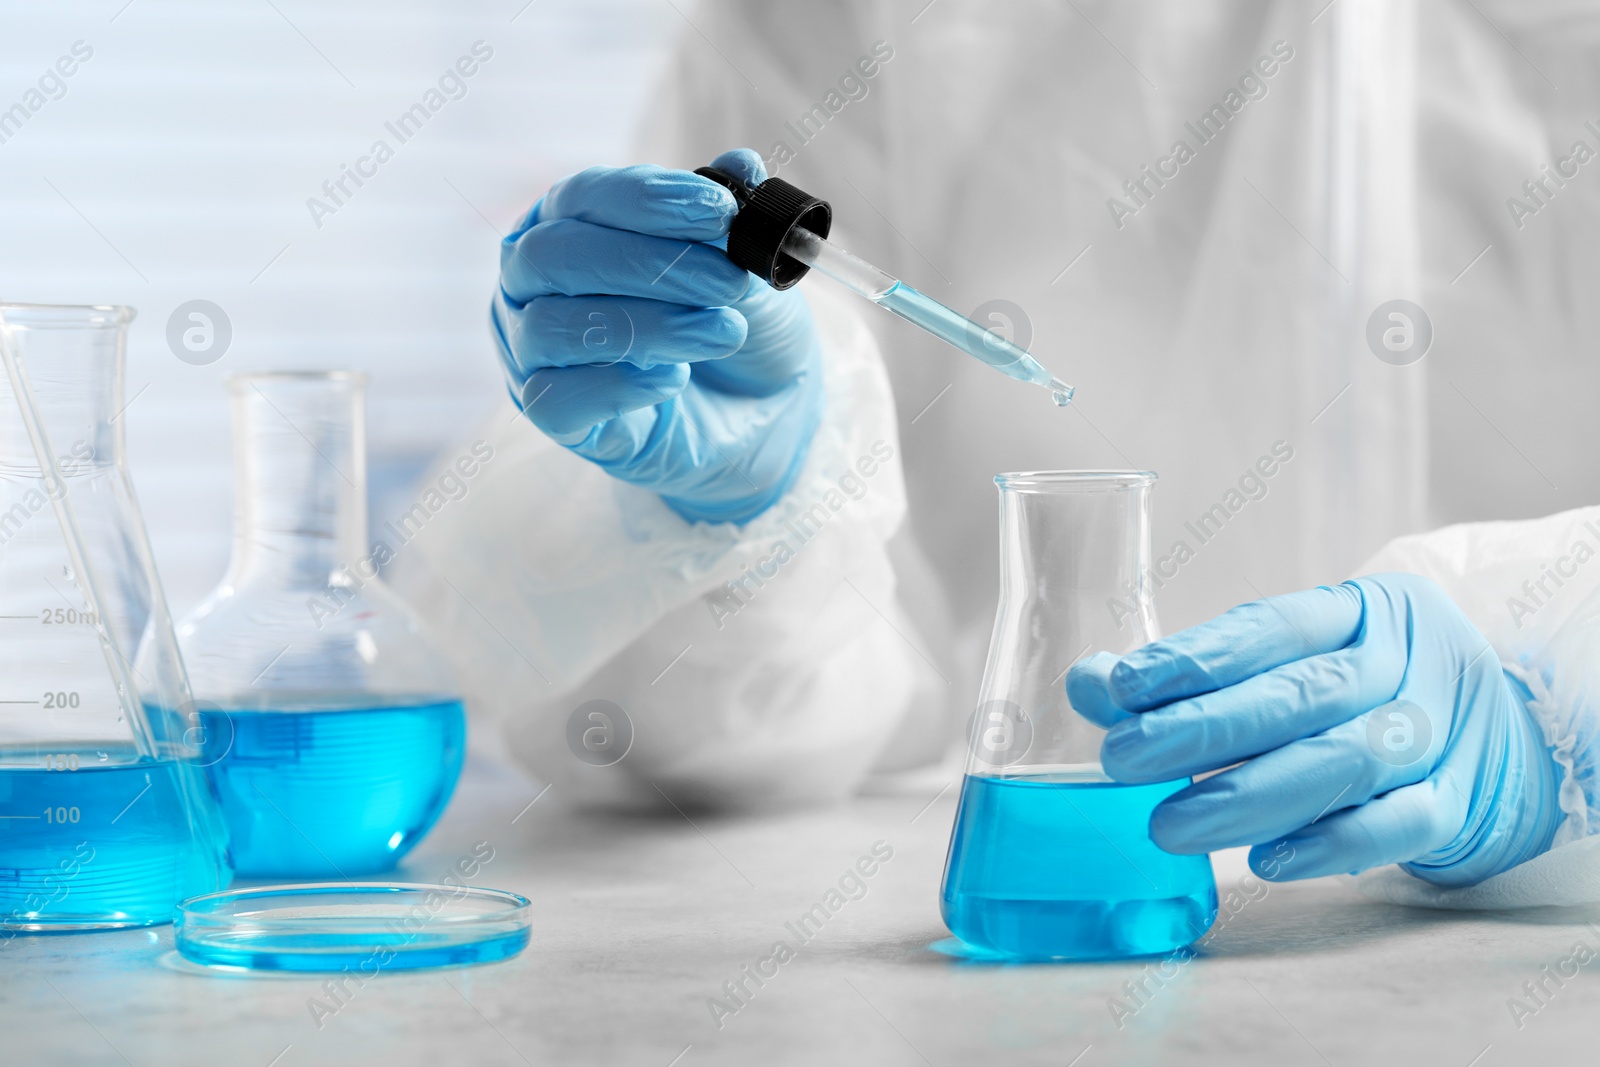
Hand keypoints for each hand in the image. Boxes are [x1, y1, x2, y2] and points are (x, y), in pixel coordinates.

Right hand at [492, 148, 823, 523]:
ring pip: (551, 326)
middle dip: (649, 264)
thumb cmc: (738, 321)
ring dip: (649, 326)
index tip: (718, 211)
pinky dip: (619, 385)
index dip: (647, 198)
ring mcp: (532, 351)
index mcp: (568, 223)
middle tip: (728, 282)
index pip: (582, 196)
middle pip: (553, 255)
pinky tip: (675, 378)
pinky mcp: (551, 416)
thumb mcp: (747, 265)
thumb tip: (741, 164)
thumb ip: (733, 217)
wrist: (761, 409)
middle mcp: (533, 282)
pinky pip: (556, 399)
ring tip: (724, 332)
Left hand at [1066, 573, 1562, 885]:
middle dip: (1203, 730)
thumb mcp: (1288, 662)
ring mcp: (1439, 732)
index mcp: (1358, 612)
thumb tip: (1087, 685)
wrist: (1496, 733)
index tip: (1120, 686)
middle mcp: (1404, 664)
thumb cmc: (1356, 693)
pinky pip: (1402, 825)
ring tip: (1167, 824)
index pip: (1272, 628)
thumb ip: (1189, 676)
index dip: (1196, 657)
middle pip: (1302, 694)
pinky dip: (1332, 844)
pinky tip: (1266, 861)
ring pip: (1347, 761)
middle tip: (1120, 760)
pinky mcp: (1458, 801)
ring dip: (1250, 796)